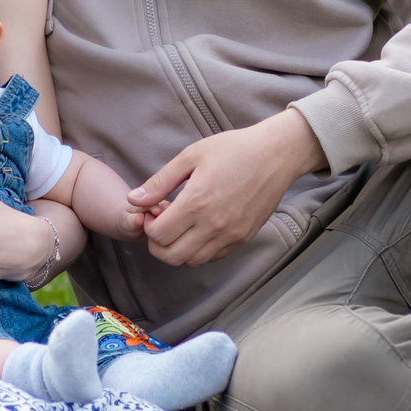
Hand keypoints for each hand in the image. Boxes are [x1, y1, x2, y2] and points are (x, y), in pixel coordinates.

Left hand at [131, 109, 325, 267]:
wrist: (276, 154)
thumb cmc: (234, 149)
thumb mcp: (191, 155)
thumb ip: (160, 181)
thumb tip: (134, 199)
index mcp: (197, 202)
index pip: (158, 235)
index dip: (148, 225)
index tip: (153, 210)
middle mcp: (213, 225)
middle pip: (171, 256)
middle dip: (157, 243)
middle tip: (161, 223)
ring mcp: (230, 235)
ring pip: (191, 261)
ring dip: (178, 249)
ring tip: (180, 226)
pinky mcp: (243, 238)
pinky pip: (213, 257)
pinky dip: (199, 250)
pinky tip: (198, 229)